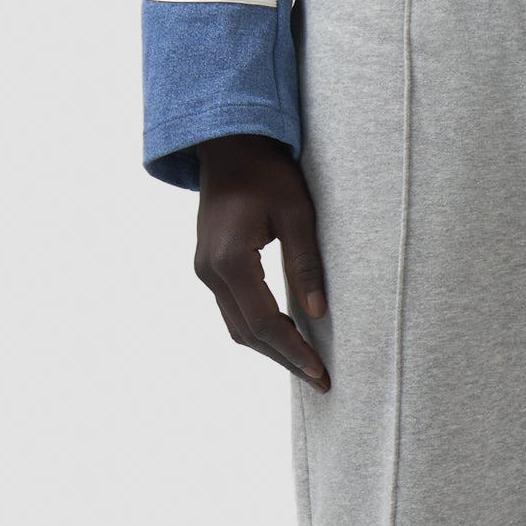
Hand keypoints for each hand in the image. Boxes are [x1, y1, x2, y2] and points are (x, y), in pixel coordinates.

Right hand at [193, 135, 329, 388]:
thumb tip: (317, 313)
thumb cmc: (266, 172)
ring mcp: (205, 271)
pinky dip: (258, 328)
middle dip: (284, 358)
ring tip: (306, 364)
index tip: (320, 371)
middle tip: (319, 379)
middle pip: (246, 333)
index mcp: (229, 260)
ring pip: (237, 326)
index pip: (263, 323)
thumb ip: (305, 264)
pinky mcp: (210, 267)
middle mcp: (209, 272)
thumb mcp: (297, 213)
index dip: (293, 351)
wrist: (228, 146)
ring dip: (270, 348)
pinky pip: (233, 310)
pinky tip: (285, 335)